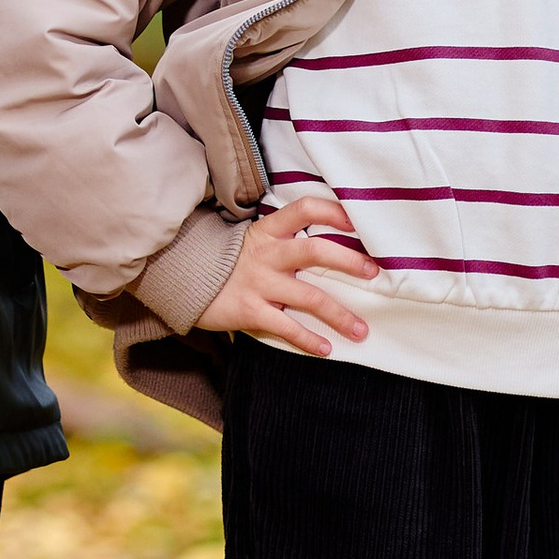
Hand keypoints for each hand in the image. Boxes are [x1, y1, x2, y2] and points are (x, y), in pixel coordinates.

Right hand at [193, 193, 384, 358]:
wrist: (184, 278)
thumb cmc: (231, 260)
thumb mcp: (255, 239)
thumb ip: (286, 238)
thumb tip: (332, 239)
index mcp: (269, 231)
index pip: (304, 209)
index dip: (333, 211)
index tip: (358, 220)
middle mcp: (267, 254)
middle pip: (314, 250)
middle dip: (348, 261)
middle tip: (373, 273)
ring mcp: (259, 283)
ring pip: (308, 297)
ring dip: (339, 315)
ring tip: (361, 330)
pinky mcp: (249, 310)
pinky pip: (285, 327)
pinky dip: (308, 340)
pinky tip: (326, 349)